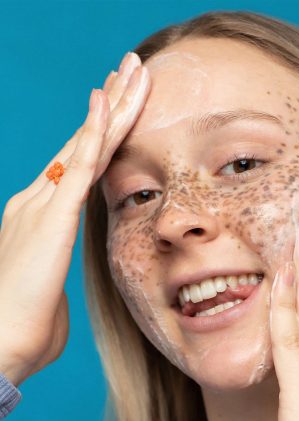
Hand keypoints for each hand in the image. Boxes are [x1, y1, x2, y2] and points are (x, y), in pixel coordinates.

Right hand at [0, 52, 150, 386]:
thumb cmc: (25, 328)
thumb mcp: (48, 291)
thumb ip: (57, 276)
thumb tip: (58, 286)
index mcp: (41, 218)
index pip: (76, 166)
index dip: (97, 134)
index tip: (115, 107)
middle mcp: (39, 201)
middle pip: (83, 143)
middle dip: (109, 105)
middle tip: (128, 71)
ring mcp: (43, 204)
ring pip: (87, 144)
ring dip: (111, 105)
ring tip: (130, 69)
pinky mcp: (53, 217)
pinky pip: (79, 166)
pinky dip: (95, 133)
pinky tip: (108, 102)